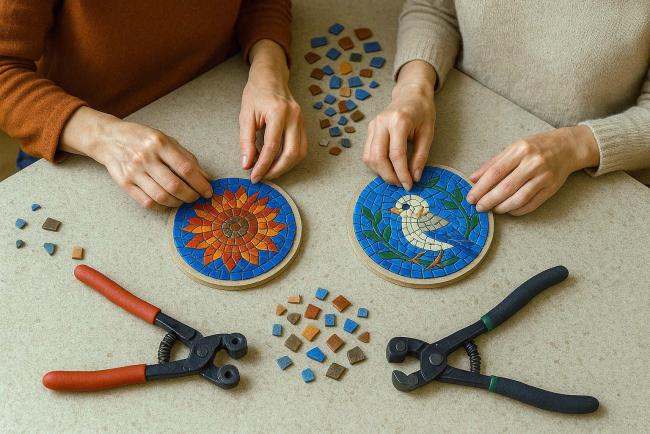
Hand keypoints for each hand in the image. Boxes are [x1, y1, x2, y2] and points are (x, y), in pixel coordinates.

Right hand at [60, 107, 212, 207]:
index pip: (186, 168)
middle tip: (197, 197)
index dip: (200, 183)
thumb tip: (206, 177)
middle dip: (191, 196)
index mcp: (159, 143)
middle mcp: (146, 157)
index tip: (208, 191)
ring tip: (184, 200)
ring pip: (162, 196)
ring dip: (178, 203)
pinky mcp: (125, 184)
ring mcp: (134, 171)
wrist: (108, 138)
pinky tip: (169, 201)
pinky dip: (162, 206)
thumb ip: (186, 157)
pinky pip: (147, 202)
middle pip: (175, 185)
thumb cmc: (142, 139)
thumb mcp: (166, 139)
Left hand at [239, 39, 306, 182]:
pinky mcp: (303, 125)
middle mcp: (294, 117)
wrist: (271, 77)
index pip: (272, 147)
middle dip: (277, 170)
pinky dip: (290, 158)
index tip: (254, 176)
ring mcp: (302, 121)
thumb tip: (247, 164)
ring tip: (270, 172)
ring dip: (285, 167)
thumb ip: (246, 141)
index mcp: (279, 112)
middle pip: (291, 154)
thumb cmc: (256, 93)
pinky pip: (301, 147)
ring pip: (300, 153)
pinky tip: (278, 162)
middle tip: (262, 177)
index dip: (263, 166)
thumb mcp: (245, 115)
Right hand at [363, 60, 436, 189]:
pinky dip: (376, 165)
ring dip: (380, 172)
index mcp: (399, 121)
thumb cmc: (422, 112)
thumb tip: (415, 177)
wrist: (411, 94)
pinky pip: (367, 153)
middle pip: (378, 157)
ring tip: (395, 177)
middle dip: (389, 176)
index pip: (396, 154)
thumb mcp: (428, 133)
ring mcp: (373, 125)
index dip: (402, 173)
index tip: (409, 185)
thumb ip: (421, 156)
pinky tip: (387, 168)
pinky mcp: (369, 129)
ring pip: (369, 157)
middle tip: (401, 184)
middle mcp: (382, 123)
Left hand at [467, 126, 599, 214]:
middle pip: (506, 187)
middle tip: (479, 208)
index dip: (481, 187)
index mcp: (520, 150)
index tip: (470, 197)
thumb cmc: (535, 147)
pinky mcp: (552, 188)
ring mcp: (544, 176)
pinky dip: (517, 210)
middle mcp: (533, 163)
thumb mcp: (513, 148)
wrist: (567, 147)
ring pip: (519, 198)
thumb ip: (492, 163)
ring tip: (492, 209)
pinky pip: (532, 204)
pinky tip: (508, 210)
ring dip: (502, 207)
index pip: (495, 172)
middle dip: (489, 200)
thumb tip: (473, 178)